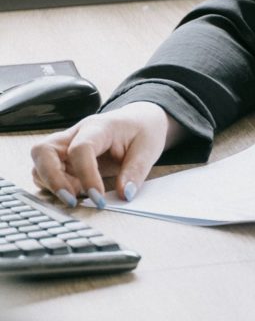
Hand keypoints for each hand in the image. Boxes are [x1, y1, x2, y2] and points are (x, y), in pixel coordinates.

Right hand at [29, 102, 180, 207]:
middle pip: (43, 151)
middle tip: (73, 200)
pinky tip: (76, 192)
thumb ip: (136, 171)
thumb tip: (124, 194)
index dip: (86, 175)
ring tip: (79, 196)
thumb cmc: (142, 131)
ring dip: (53, 184)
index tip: (98, 197)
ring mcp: (65, 145)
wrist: (139, 121)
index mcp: (99, 126)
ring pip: (39, 164)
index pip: (80, 148)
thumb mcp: (149, 148)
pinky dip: (54, 186)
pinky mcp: (62, 158)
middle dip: (52, 179)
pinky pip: (44, 173)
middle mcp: (75, 133)